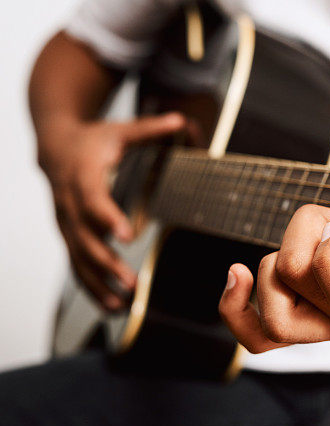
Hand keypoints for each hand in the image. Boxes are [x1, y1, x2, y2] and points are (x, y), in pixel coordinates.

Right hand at [39, 113, 186, 310]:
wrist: (54, 145)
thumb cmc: (93, 140)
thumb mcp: (120, 130)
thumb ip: (151, 129)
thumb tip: (180, 120)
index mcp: (82, 175)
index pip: (92, 199)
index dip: (107, 217)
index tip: (126, 235)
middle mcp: (69, 202)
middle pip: (84, 237)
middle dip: (106, 262)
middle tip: (130, 282)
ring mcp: (65, 222)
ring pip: (77, 257)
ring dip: (97, 282)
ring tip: (121, 304)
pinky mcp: (67, 235)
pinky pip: (76, 265)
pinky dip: (91, 286)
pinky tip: (110, 305)